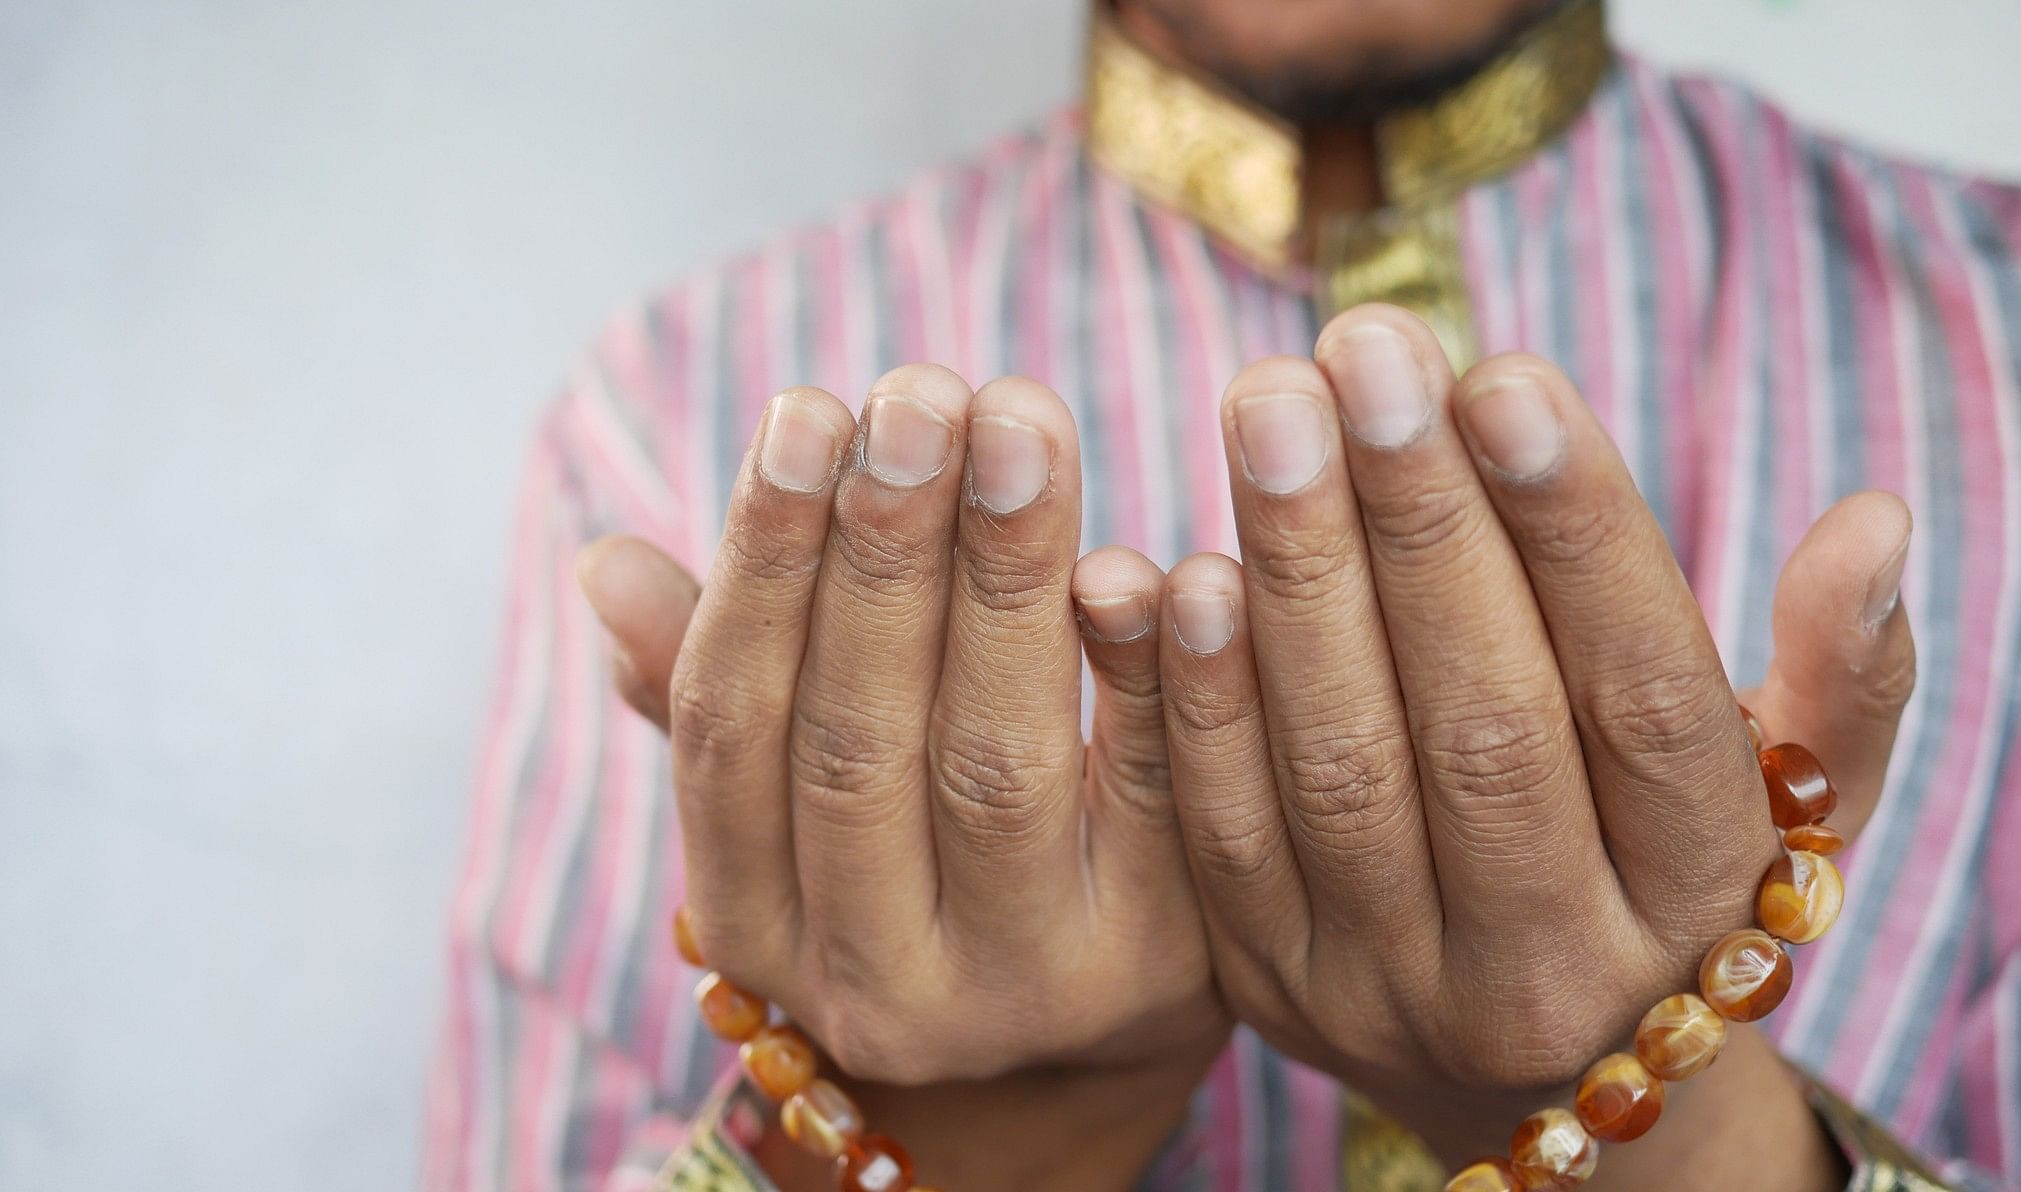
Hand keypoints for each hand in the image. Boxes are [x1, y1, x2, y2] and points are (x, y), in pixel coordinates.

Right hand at [578, 366, 1227, 1189]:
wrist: (1076, 1052)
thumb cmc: (915, 869)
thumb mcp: (799, 812)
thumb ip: (714, 692)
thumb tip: (602, 566)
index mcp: (760, 922)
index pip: (734, 731)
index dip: (764, 566)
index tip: (804, 410)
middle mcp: (874, 979)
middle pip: (860, 740)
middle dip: (887, 550)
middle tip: (920, 389)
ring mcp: (1022, 982)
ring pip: (996, 760)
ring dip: (1006, 575)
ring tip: (1017, 417)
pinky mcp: (1162, 959)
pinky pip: (1160, 796)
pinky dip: (1149, 669)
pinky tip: (1148, 554)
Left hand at [1154, 305, 1914, 1186]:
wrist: (1548, 1089)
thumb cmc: (1671, 885)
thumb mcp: (1793, 803)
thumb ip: (1844, 676)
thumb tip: (1872, 523)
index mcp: (1700, 899)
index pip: (1647, 702)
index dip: (1577, 535)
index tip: (1505, 376)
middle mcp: (1554, 963)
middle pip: (1486, 727)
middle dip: (1418, 520)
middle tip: (1363, 346)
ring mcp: (1399, 989)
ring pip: (1344, 773)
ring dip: (1299, 575)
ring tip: (1270, 404)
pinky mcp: (1276, 989)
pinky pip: (1224, 839)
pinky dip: (1200, 698)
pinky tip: (1182, 562)